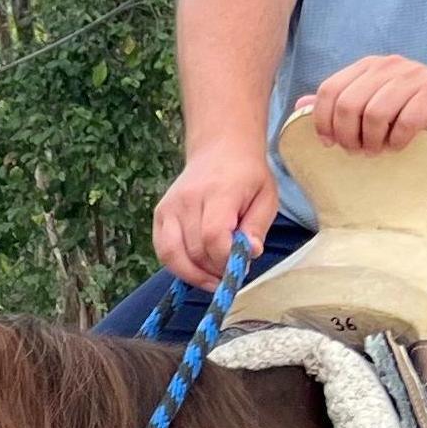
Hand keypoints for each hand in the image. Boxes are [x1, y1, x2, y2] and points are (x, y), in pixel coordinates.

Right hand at [153, 141, 281, 287]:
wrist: (220, 150)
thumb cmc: (247, 176)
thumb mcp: (266, 197)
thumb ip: (258, 227)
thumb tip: (250, 253)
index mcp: (218, 192)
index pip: (212, 236)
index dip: (225, 260)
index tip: (241, 266)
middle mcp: (188, 199)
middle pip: (194, 250)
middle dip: (214, 270)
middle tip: (231, 272)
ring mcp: (169, 207)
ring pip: (173, 255)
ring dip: (195, 274)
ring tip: (214, 277)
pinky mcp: (160, 214)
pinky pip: (163, 251)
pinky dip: (178, 267)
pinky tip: (197, 270)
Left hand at [298, 54, 426, 153]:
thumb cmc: (419, 110)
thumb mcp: (377, 103)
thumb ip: (341, 102)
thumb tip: (300, 106)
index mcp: (370, 67)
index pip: (330, 90)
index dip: (323, 121)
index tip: (330, 144)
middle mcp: (390, 66)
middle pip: (348, 104)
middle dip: (347, 135)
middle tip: (358, 151)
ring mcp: (416, 77)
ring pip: (374, 113)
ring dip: (372, 141)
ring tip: (379, 150)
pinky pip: (405, 120)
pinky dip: (398, 140)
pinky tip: (400, 145)